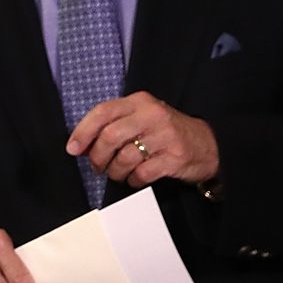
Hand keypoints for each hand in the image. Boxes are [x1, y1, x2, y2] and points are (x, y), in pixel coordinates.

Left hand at [67, 91, 219, 186]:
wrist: (209, 145)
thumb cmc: (167, 132)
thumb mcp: (143, 118)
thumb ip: (116, 124)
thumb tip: (81, 143)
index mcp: (140, 102)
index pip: (103, 112)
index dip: (83, 132)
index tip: (73, 148)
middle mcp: (152, 115)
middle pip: (110, 137)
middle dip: (97, 157)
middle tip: (97, 167)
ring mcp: (165, 136)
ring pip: (124, 158)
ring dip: (115, 172)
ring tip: (117, 174)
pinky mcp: (175, 157)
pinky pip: (141, 174)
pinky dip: (132, 180)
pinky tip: (135, 179)